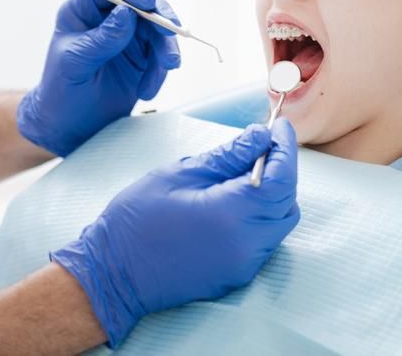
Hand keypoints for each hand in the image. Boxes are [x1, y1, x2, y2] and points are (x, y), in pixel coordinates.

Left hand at [17, 0, 181, 156]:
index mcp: (83, 9)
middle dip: (159, 14)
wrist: (70, 125)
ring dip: (166, 47)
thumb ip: (101, 39)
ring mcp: (128, 37)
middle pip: (141, 1)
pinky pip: (161, 55)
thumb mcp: (75, 62)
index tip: (146, 1)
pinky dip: (160, 71)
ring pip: (157, 29)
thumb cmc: (61, 89)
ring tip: (167, 67)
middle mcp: (108, 17)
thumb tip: (127, 12)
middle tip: (170, 30)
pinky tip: (147, 90)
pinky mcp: (143, 58)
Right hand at [50, 118, 299, 347]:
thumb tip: (259, 136)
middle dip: (281, 170)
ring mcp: (244, 265)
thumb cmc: (137, 220)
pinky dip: (260, 217)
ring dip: (272, 195)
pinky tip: (234, 202)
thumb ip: (226, 156)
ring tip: (243, 173)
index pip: (282, 177)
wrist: (114, 272)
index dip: (285, 148)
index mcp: (232, 214)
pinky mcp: (237, 276)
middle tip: (261, 145)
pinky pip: (264, 241)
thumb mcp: (179, 174)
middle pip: (287, 201)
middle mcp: (247, 244)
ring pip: (279, 223)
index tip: (279, 126)